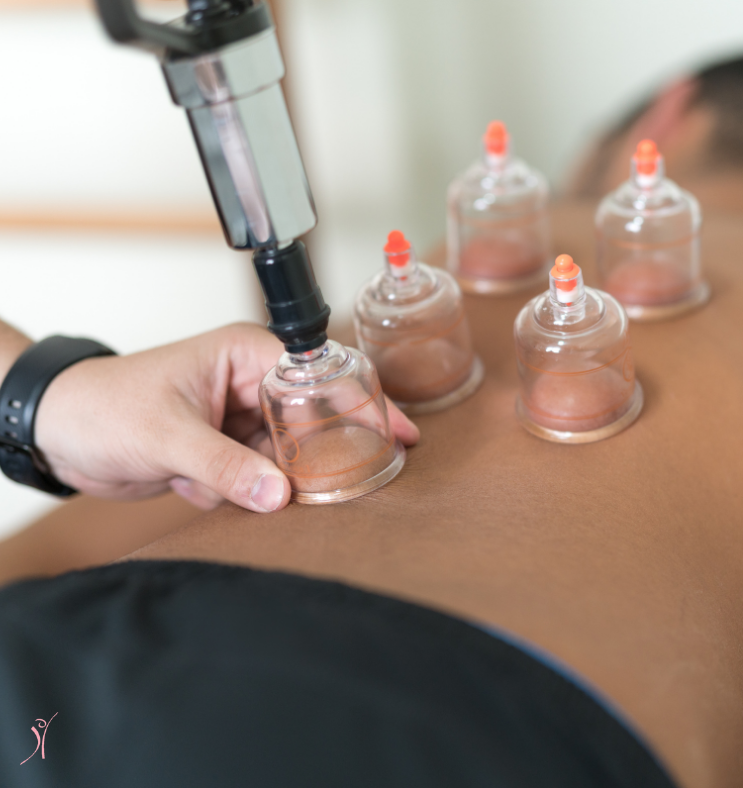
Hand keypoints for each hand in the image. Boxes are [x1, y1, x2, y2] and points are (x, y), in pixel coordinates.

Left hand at [33, 324, 419, 512]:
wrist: (58, 432)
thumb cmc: (103, 406)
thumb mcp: (166, 435)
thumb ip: (224, 465)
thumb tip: (279, 495)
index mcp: (245, 356)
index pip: (319, 377)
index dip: (359, 404)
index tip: (396, 433)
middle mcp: (251, 384)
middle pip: (312, 421)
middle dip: (314, 455)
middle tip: (332, 484)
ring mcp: (240, 420)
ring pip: (287, 455)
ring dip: (272, 480)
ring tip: (242, 489)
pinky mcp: (228, 450)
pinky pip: (260, 476)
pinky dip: (241, 492)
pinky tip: (194, 486)